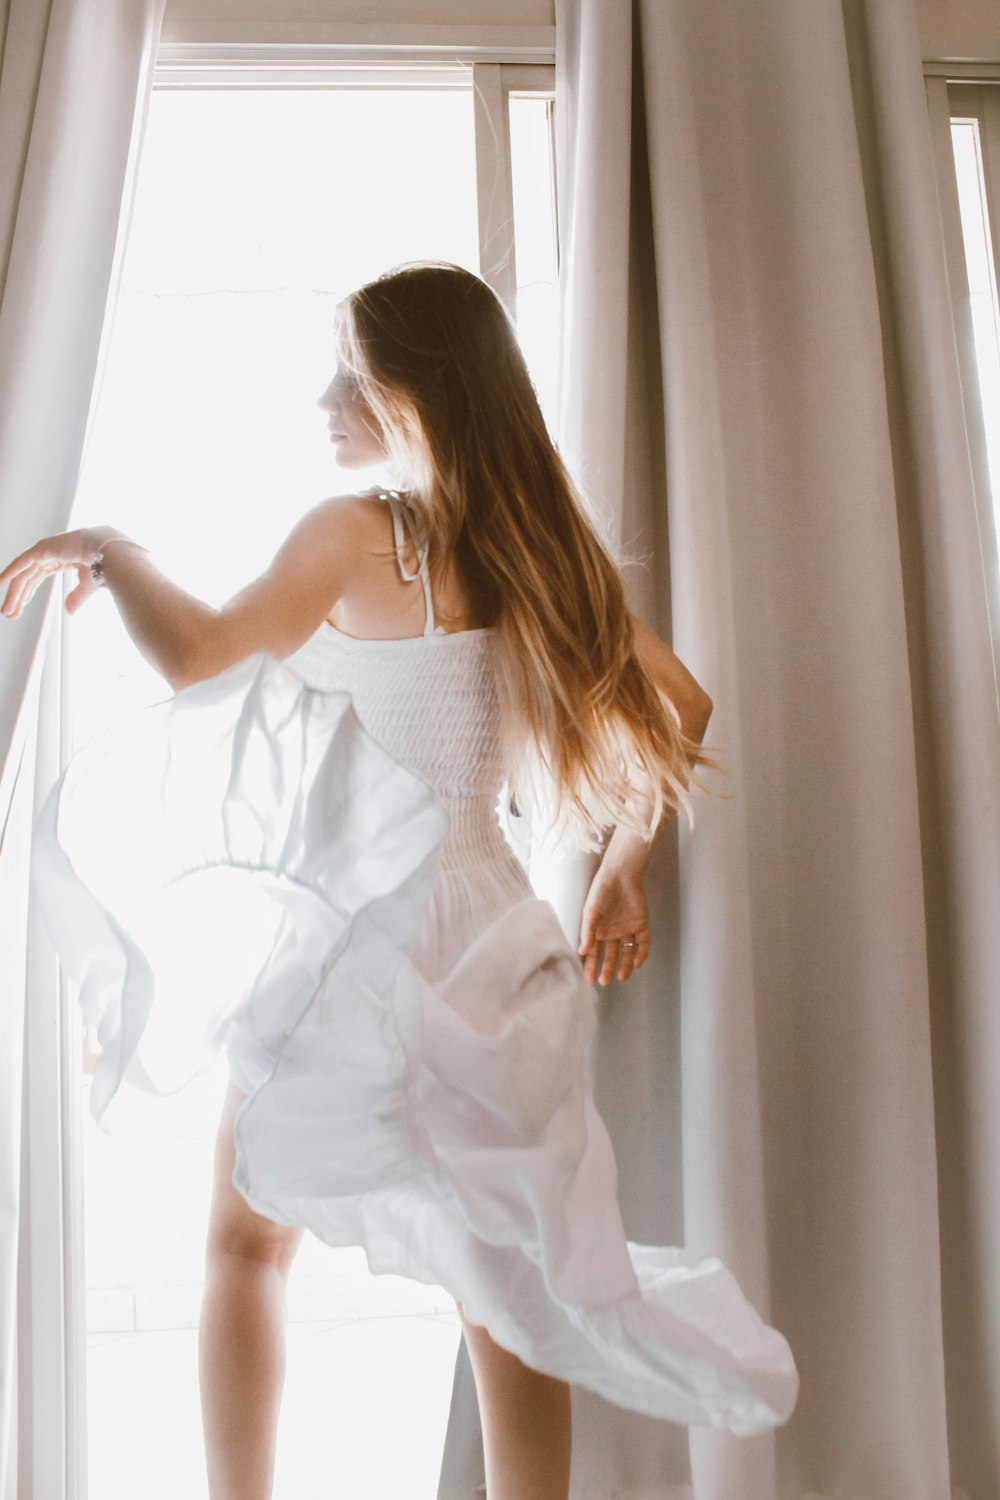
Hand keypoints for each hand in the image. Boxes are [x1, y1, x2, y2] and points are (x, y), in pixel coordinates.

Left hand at [0, 527, 118, 618]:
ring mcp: (45, 550)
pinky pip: (21, 563)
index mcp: (61, 559)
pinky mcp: (43, 549)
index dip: (26, 595)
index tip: (18, 609)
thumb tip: (68, 611)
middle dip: (18, 597)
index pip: (36, 578)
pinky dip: (9, 573)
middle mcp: (50, 554)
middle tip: (9, 614)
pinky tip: (0, 583)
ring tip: (5, 611)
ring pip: (23, 575)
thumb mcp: (87, 586)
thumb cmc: (105, 566)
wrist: (111, 555)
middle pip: (27, 578)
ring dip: (13, 594)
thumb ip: (76, 597)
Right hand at [578, 854, 650, 986]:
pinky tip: (638, 964)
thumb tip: (583, 951)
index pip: (593, 953)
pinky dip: (642, 953)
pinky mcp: (641, 925)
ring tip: (621, 978)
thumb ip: (588, 932)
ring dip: (625, 966)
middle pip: (609, 955)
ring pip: (627, 952)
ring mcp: (627, 929)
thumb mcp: (590, 912)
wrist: (621, 874)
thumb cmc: (601, 891)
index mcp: (597, 930)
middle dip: (606, 969)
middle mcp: (612, 932)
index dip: (590, 966)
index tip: (588, 979)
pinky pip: (643, 943)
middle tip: (604, 982)